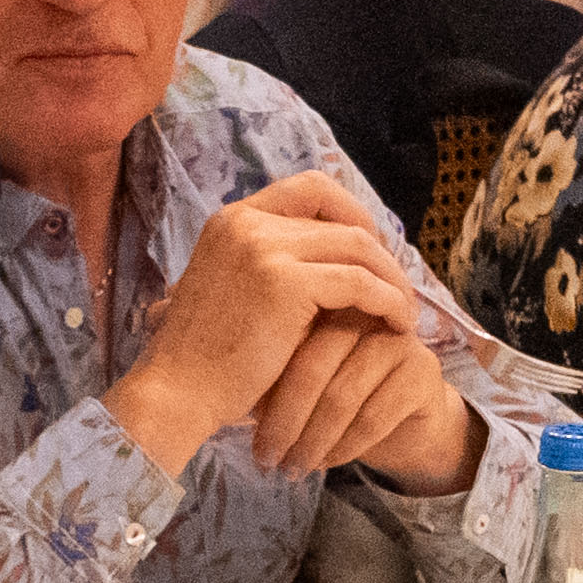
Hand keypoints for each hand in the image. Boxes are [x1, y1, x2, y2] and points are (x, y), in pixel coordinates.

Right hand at [112, 178, 444, 472]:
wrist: (177, 393)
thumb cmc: (206, 359)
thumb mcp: (234, 292)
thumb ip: (274, 268)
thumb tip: (334, 267)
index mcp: (231, 219)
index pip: (309, 188)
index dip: (350, 212)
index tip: (372, 250)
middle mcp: (246, 222)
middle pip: (340, 216)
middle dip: (379, 250)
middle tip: (399, 286)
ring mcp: (264, 247)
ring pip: (357, 246)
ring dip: (391, 278)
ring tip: (405, 311)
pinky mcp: (285, 282)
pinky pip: (360, 283)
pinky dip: (388, 301)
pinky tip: (399, 325)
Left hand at [248, 309, 483, 487]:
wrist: (400, 420)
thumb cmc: (333, 394)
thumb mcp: (293, 380)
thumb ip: (270, 374)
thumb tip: (234, 399)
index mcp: (327, 300)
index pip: (287, 340)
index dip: (266, 388)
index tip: (241, 427)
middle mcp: (364, 312)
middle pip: (314, 365)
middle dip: (286, 420)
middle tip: (265, 458)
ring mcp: (398, 339)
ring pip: (343, 396)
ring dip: (312, 441)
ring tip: (291, 469)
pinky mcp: (423, 371)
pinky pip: (373, 416)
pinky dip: (344, 446)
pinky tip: (325, 464)